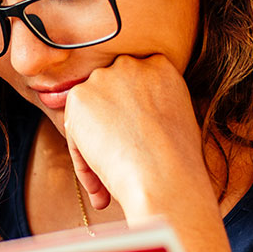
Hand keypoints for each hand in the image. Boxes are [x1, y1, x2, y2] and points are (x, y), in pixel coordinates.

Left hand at [64, 54, 217, 221]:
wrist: (163, 176)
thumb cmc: (179, 160)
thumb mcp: (177, 117)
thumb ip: (152, 105)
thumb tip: (128, 118)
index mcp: (159, 65)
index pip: (134, 85)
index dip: (129, 116)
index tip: (133, 143)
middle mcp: (130, 64)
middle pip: (109, 96)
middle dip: (109, 127)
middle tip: (118, 162)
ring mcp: (102, 78)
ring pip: (89, 115)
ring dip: (93, 146)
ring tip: (107, 184)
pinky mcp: (78, 96)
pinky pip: (73, 131)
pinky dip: (82, 160)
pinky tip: (100, 187)